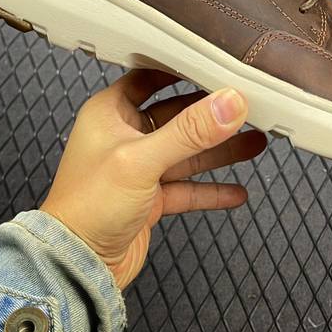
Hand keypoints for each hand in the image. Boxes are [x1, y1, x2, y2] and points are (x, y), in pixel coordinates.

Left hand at [40, 69, 265, 288]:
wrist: (75, 268)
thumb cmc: (87, 207)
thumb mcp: (142, 160)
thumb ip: (189, 131)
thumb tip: (229, 103)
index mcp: (110, 113)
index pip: (149, 77)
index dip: (179, 69)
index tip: (213, 64)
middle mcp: (124, 136)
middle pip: (176, 116)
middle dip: (211, 114)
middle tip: (246, 106)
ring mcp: (139, 169)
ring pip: (187, 153)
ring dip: (219, 150)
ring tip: (255, 142)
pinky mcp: (150, 199)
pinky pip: (187, 188)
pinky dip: (211, 190)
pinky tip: (236, 192)